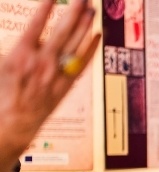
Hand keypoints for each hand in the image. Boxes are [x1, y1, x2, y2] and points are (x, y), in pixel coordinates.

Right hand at [0, 0, 100, 171]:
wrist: (13, 122)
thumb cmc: (3, 93)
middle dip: (73, 12)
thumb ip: (10, 48)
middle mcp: (42, 61)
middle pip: (62, 30)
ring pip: (75, 44)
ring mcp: (56, 73)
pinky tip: (97, 36)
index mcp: (21, 54)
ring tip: (92, 9)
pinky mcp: (66, 83)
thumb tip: (21, 38)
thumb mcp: (0, 65)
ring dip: (84, 25)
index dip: (47, 7)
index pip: (37, 23)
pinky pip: (83, 63)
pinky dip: (91, 48)